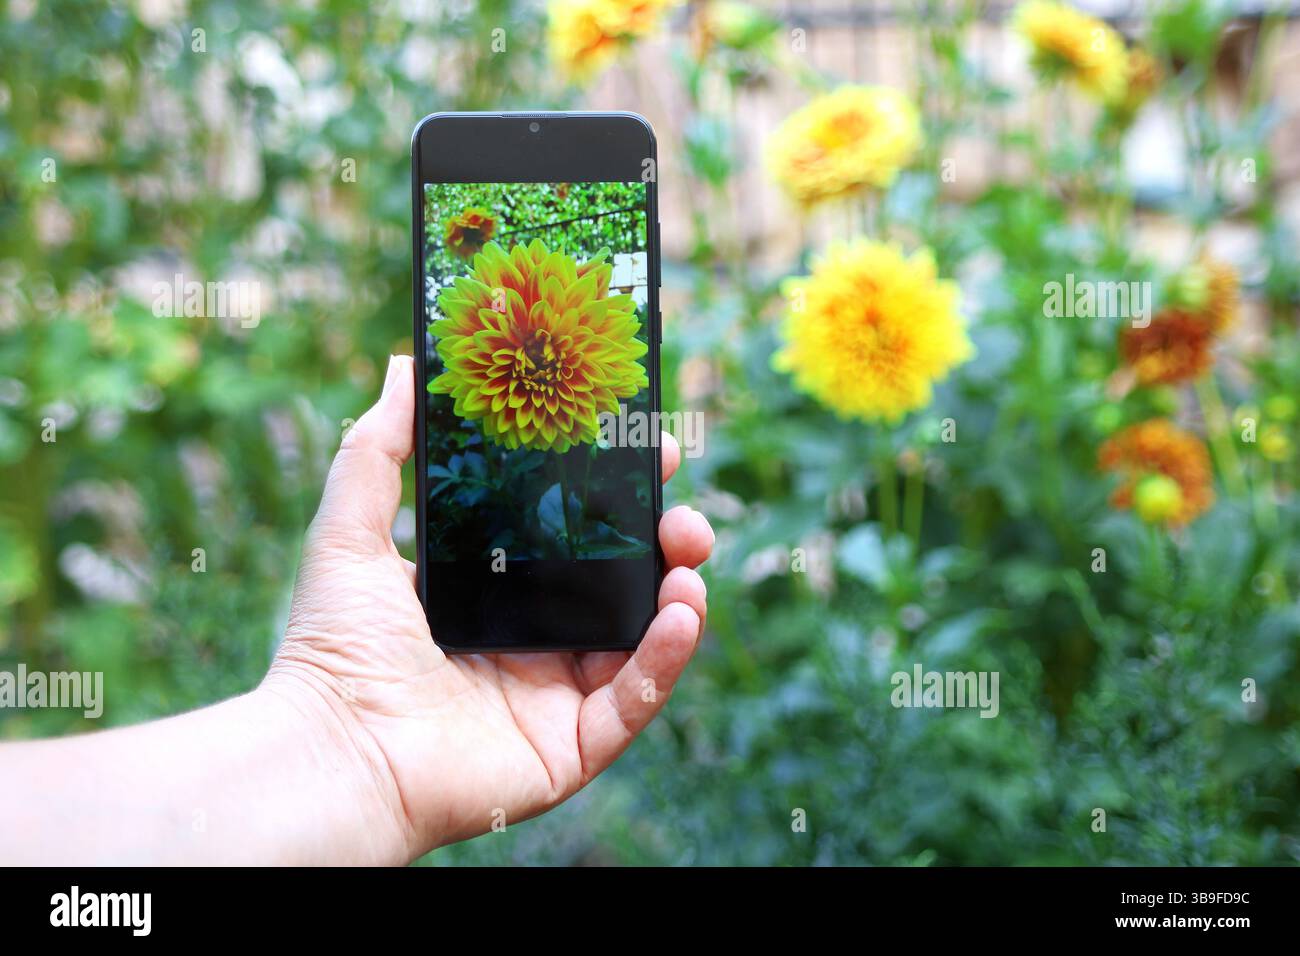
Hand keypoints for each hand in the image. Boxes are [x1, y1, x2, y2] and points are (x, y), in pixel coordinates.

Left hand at [265, 355, 713, 861]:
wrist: (331, 752)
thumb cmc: (330, 648)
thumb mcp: (350, 530)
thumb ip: (378, 448)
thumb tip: (404, 365)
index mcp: (494, 593)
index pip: (572, 536)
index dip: (614, 496)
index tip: (648, 451)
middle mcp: (532, 643)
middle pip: (619, 585)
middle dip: (662, 542)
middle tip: (680, 510)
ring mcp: (556, 698)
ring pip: (641, 641)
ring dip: (679, 593)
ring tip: (689, 554)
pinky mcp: (571, 747)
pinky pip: (635, 701)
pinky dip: (667, 659)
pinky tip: (683, 613)